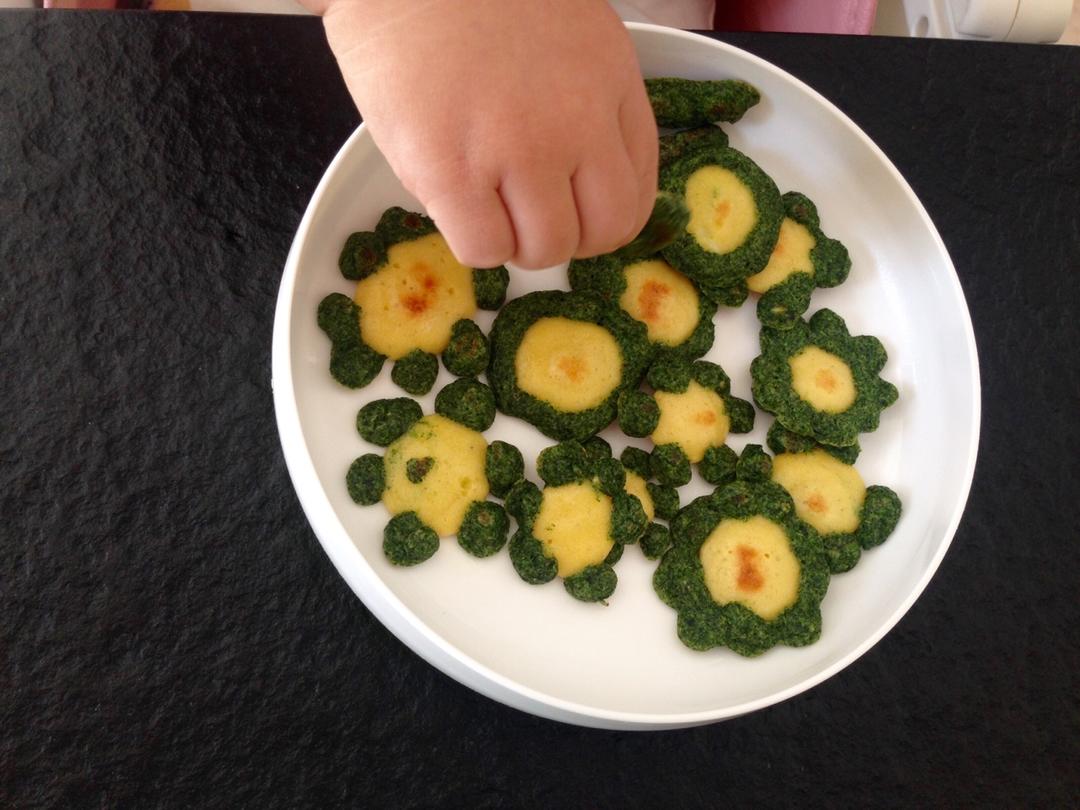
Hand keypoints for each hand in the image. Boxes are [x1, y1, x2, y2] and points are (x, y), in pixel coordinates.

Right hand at [309, 0, 657, 268]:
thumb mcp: (571, 34)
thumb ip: (590, 99)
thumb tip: (578, 177)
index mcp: (610, 82)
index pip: (638, 193)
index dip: (603, 220)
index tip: (574, 215)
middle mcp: (576, 121)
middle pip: (603, 232)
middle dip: (566, 239)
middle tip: (527, 219)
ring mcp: (516, 148)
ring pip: (543, 249)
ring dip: (515, 243)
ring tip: (484, 207)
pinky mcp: (451, 170)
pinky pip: (482, 248)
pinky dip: (472, 242)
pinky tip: (453, 203)